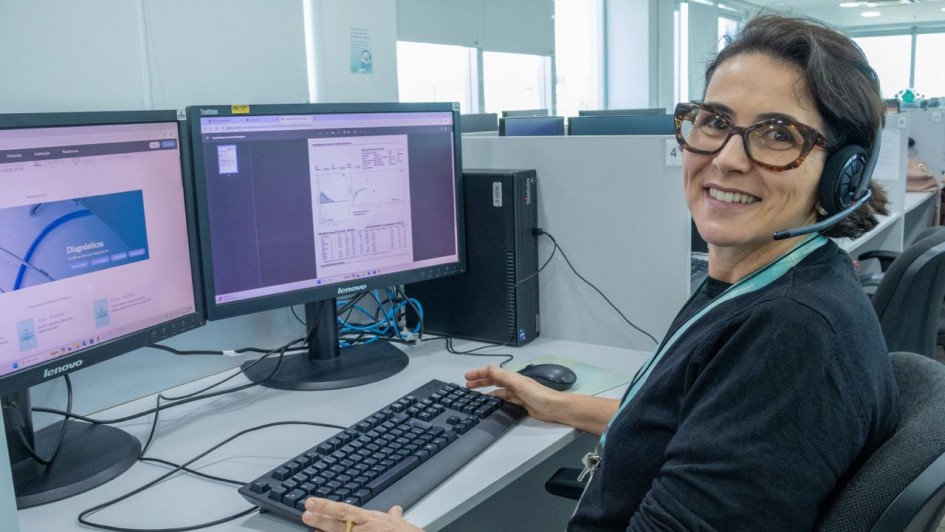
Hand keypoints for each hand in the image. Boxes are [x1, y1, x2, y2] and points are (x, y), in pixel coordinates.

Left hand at [301, 497, 423, 531]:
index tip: (311, 502)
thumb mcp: (399, 522)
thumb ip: (394, 515)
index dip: (326, 505)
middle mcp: (364, 529)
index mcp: (369, 519)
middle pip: (338, 522)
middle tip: (305, 514)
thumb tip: (395, 510)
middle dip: (320, 518)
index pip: (344, 509)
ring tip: (312, 530)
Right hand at [464, 363, 562, 423]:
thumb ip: (503, 375)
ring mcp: (516, 394)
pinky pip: (503, 399)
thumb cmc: (539, 395)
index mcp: (512, 377)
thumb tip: (489, 365)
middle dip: (480, 381)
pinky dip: (495, 400)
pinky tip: (491, 403)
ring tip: (474, 393)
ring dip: (486, 390)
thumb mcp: (518, 384)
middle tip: (467, 384)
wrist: (554, 408)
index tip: (467, 376)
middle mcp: (513, 384)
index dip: (479, 374)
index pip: (492, 373)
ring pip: (497, 390)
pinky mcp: (520, 403)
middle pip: (493, 380)